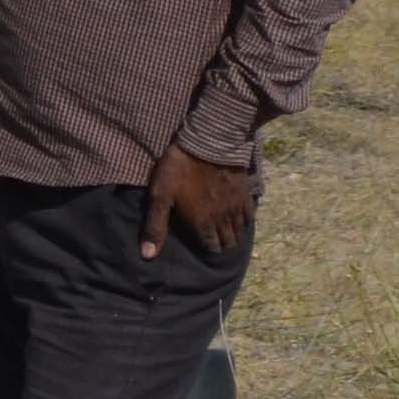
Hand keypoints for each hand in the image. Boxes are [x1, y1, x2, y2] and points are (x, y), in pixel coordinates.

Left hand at [142, 145, 256, 259]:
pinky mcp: (246, 193)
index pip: (211, 247)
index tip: (205, 246)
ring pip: (240, 230)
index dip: (208, 248)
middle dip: (222, 244)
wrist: (209, 143)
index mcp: (202, 223)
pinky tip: (240, 218)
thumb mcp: (161, 196)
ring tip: (228, 233)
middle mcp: (223, 220)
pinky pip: (250, 215)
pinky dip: (245, 221)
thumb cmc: (180, 169)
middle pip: (228, 241)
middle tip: (217, 241)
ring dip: (234, 234)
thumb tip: (148, 255)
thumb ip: (156, 226)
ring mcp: (236, 207)